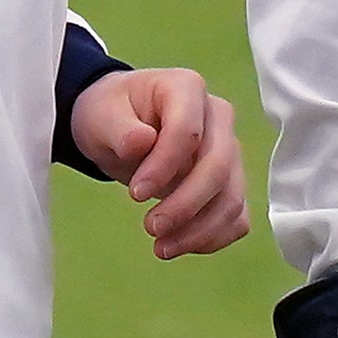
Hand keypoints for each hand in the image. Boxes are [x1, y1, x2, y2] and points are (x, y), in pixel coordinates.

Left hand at [72, 67, 247, 259]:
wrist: (121, 125)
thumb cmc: (112, 113)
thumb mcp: (102, 115)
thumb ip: (120, 128)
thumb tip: (140, 143)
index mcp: (187, 88)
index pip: (189, 130)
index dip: (165, 166)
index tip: (135, 194)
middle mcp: (218, 117)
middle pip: (219, 165)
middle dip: (187, 204)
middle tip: (150, 228)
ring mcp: (229, 150)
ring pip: (232, 195)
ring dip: (201, 228)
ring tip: (162, 248)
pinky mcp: (229, 181)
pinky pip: (236, 215)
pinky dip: (214, 236)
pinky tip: (182, 246)